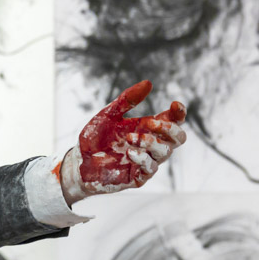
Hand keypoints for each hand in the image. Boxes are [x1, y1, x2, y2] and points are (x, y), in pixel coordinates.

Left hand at [60, 80, 185, 204]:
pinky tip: (129, 152)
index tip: (174, 105)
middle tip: (150, 123)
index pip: (173, 121)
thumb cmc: (95, 137)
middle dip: (169, 129)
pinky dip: (142, 158)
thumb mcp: (109, 114)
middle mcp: (151, 145)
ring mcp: (146, 161)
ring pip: (166, 152)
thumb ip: (127, 100)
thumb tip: (148, 83)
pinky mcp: (138, 176)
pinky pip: (150, 168)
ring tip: (129, 138)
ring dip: (150, 142)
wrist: (79, 161)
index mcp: (148, 128)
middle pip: (178, 138)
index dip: (179, 113)